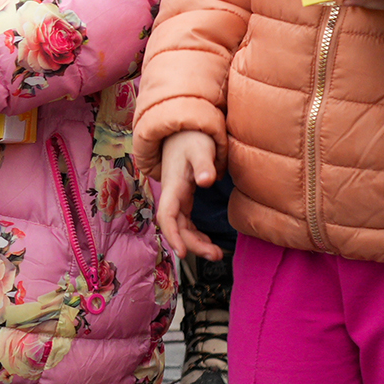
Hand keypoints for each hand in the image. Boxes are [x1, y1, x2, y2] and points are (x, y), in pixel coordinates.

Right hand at [154, 132, 226, 260]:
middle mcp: (172, 194)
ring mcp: (177, 196)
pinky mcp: (184, 196)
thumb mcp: (200, 148)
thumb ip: (204, 164)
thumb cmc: (192, 137)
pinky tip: (207, 241)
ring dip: (195, 242)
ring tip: (216, 253)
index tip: (182, 253)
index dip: (172, 235)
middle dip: (192, 244)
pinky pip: (186, 220)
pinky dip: (195, 233)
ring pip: (181, 225)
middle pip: (176, 226)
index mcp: (173, 186)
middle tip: (216, 255)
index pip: (167, 215)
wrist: (184, 127)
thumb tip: (207, 181)